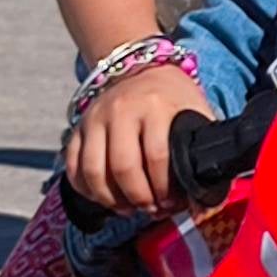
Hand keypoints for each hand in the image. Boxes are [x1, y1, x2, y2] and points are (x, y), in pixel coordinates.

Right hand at [64, 64, 208, 216]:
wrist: (141, 68)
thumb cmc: (174, 100)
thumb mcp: (196, 114)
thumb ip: (203, 153)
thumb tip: (203, 204)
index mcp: (155, 106)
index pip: (157, 156)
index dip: (165, 188)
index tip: (172, 202)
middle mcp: (121, 110)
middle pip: (123, 167)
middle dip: (139, 198)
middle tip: (151, 209)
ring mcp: (95, 118)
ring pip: (93, 171)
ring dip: (111, 199)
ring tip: (129, 208)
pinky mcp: (78, 127)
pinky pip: (73, 166)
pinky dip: (86, 189)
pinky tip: (105, 197)